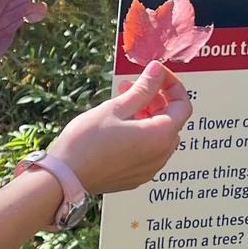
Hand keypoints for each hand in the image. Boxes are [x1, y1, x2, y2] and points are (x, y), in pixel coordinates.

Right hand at [48, 63, 191, 195]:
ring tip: (121, 106)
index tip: (155, 74)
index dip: (172, 85)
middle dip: (155, 100)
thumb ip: (143, 89)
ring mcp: (150, 169)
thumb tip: (157, 70)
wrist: (65, 178)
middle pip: (171, 121)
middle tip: (130, 87)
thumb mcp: (116, 108)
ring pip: (159, 136)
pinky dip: (141, 135)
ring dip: (147, 117)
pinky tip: (118, 129)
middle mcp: (161, 155)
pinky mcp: (137, 177)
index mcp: (160, 136)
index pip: (183, 105)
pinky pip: (148, 151)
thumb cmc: (87, 140)